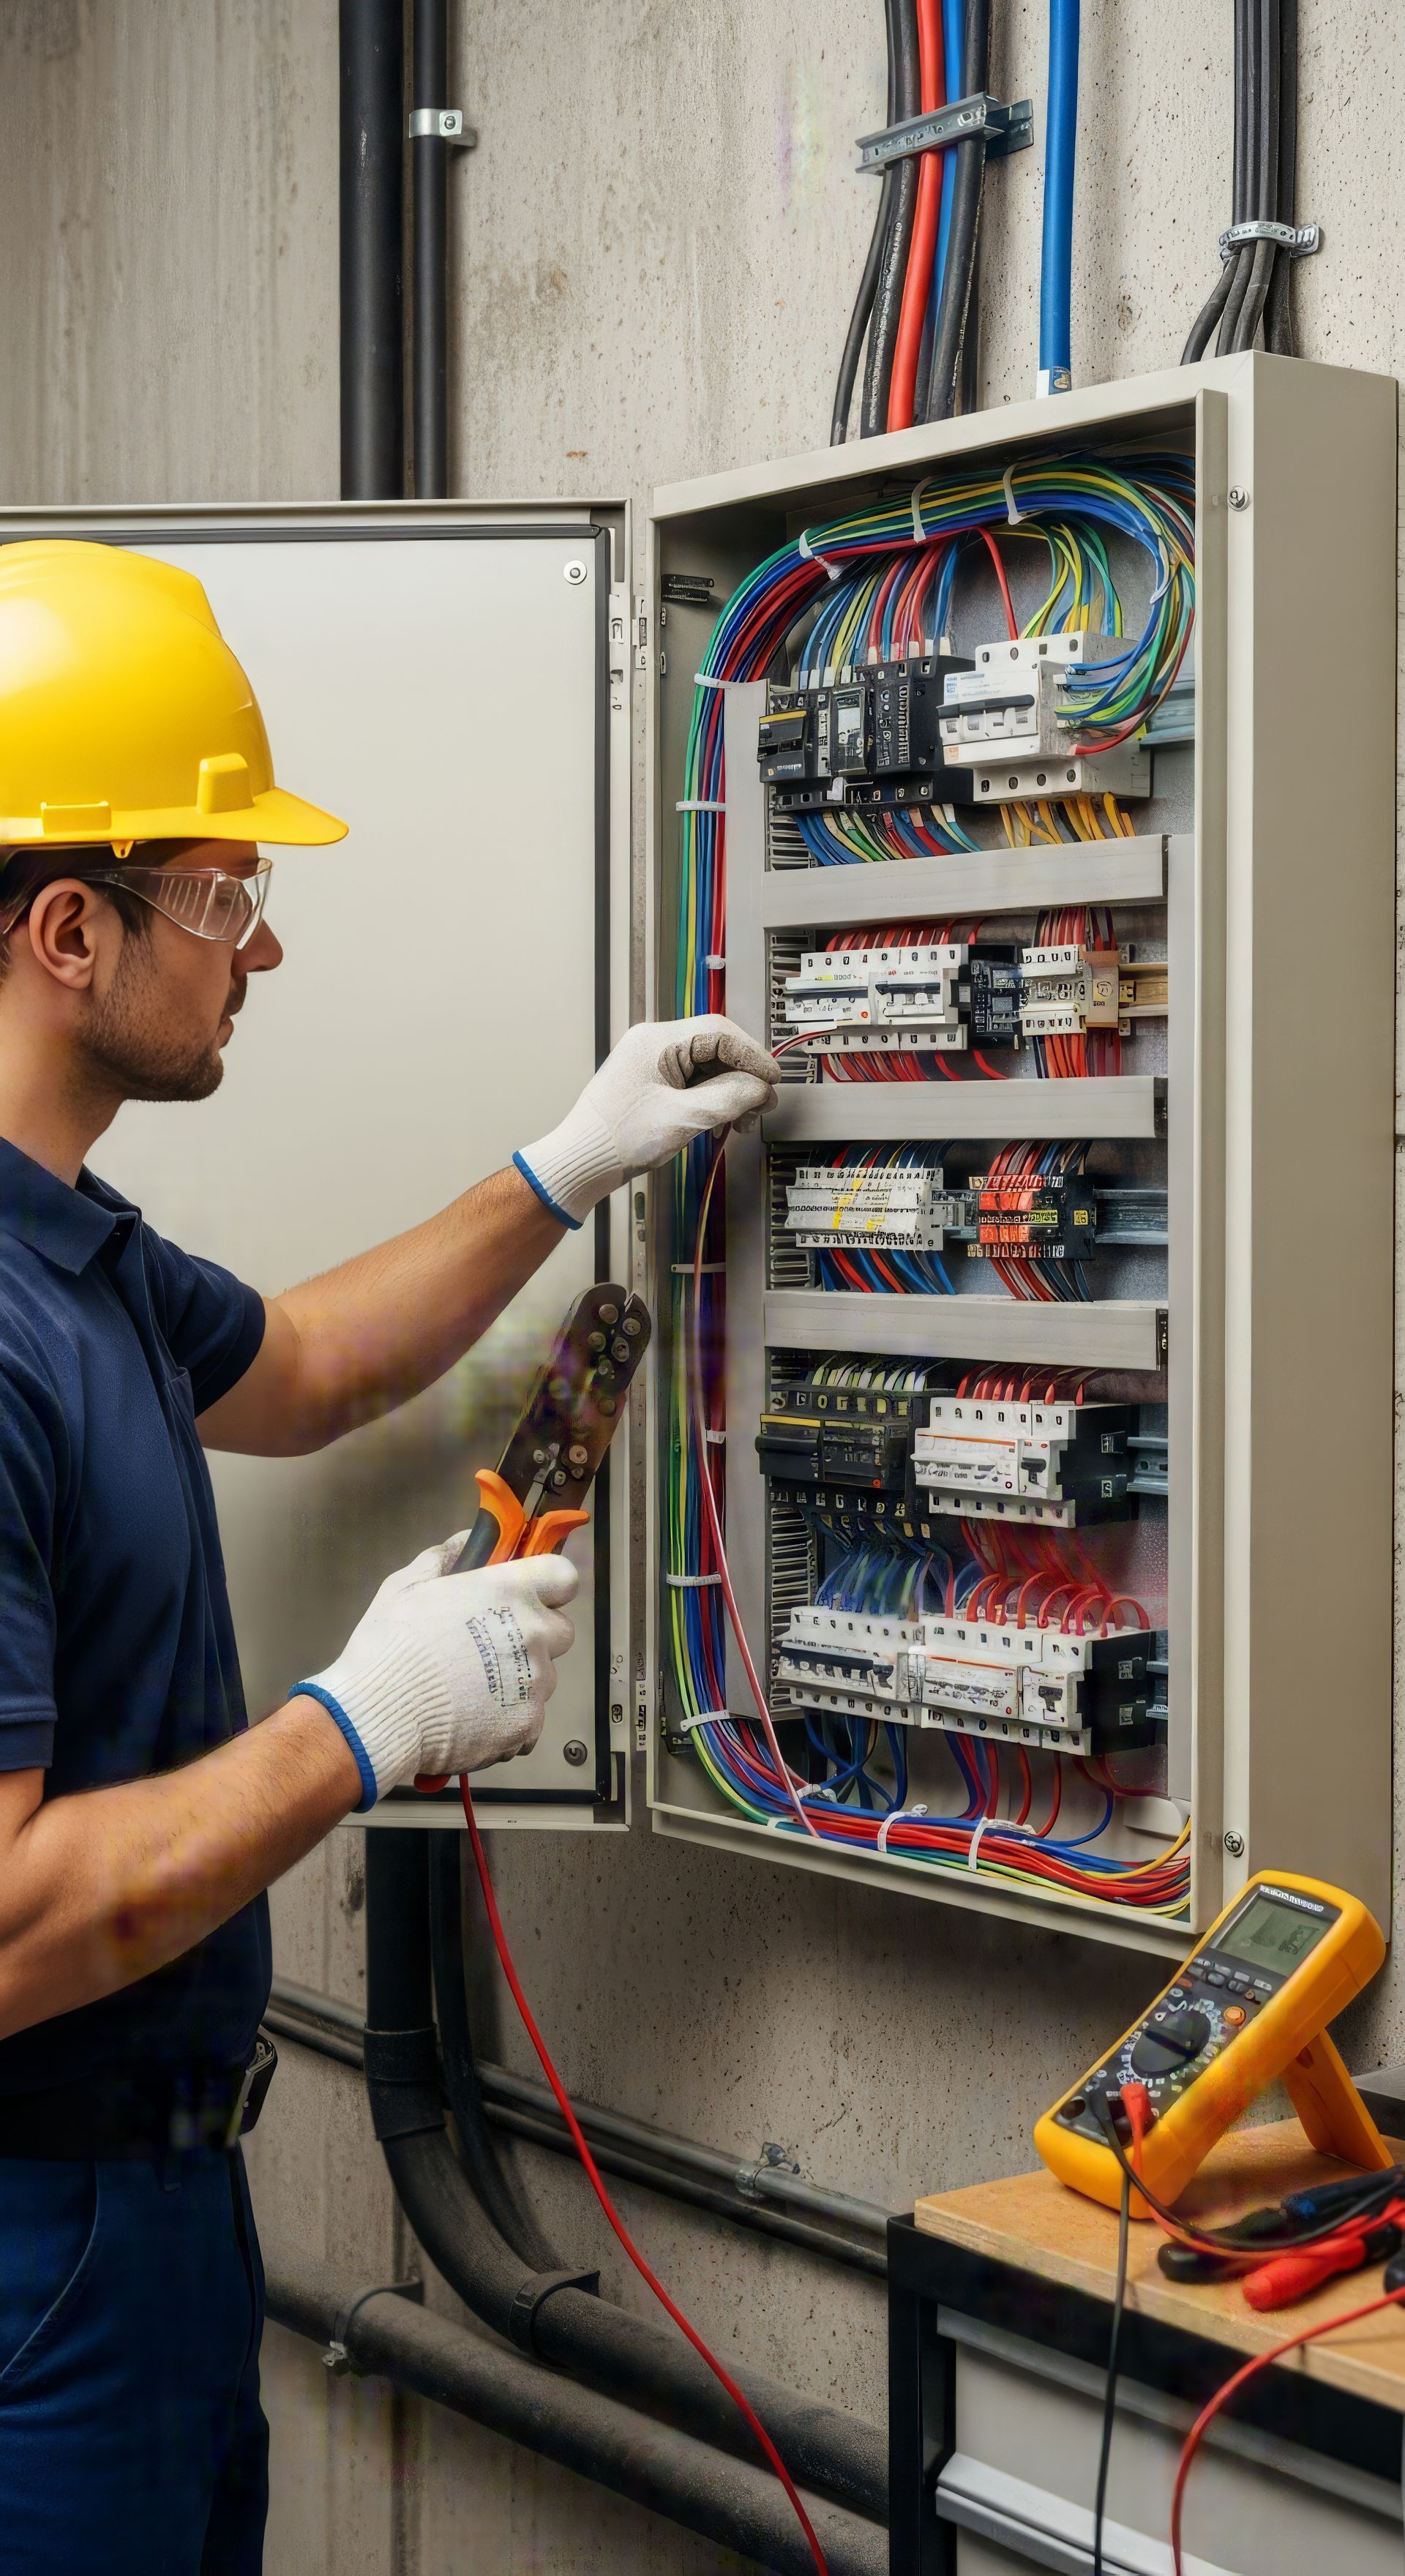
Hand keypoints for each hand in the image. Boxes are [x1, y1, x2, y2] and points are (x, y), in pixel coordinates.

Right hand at [297, 1534, 579, 1809]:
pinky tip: (473, 1719)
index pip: (563, 1577)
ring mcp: (535, 1683)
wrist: (380, 1716)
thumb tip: (467, 1541)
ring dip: (520, 1681)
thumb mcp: (405, 1586)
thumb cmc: (390, 1647)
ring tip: (472, 1690)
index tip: (528, 1596)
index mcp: (509, 1592)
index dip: (548, 1586)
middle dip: (535, 1637)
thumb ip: (444, 1558)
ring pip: (543, 1678)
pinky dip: (509, 1720)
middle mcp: (533, 1634)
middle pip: (559, 1631)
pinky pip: (530, 1718)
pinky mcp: (528, 1724)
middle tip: (493, 1647)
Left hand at [513, 1014, 780, 1227]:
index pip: (719, 1032)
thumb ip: (728, 1098)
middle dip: (743, 1078)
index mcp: (656, 1041)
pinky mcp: (652, 1083)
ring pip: (707, 1067)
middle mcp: (653, 1044)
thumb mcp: (683, 1119)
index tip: (772, 1080)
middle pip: (715, 1048)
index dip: (752, 1056)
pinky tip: (721, 1123)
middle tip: (762, 1106)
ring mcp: (652, 1063)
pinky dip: (712, 1100)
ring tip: (742, 1122)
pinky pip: (693, 1082)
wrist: (580, 1163)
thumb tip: (761, 1088)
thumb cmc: (617, 1140)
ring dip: (730, 1092)